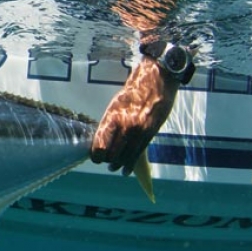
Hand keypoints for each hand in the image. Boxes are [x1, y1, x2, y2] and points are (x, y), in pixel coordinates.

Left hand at [90, 56, 179, 175]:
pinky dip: (130, 164)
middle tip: (105, 163)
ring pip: (124, 156)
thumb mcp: (116, 106)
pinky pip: (137, 154)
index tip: (95, 157)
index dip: (96, 155)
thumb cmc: (134, 92)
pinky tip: (126, 170)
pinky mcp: (150, 133)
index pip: (100, 144)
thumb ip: (110, 123)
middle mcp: (123, 125)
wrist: (156, 80)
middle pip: (111, 154)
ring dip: (118, 165)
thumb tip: (103, 139)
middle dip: (106, 161)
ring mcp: (138, 130)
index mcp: (112, 117)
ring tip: (114, 168)